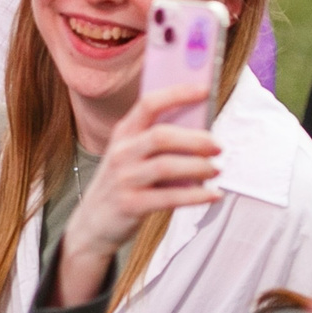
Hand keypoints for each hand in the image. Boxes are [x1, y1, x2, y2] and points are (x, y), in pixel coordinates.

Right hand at [54, 84, 221, 305]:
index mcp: (123, 134)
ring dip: (198, 167)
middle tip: (218, 146)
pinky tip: (212, 195)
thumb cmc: (124, 183)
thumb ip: (159, 142)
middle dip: (195, 139)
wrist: (93, 222)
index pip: (148, 104)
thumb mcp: (132, 156)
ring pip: (166, 166)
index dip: (178, 94)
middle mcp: (121, 153)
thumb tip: (204, 133)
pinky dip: (196, 196)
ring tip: (216, 170)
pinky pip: (169, 198)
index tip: (205, 90)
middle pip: (161, 136)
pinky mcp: (130, 205)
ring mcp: (123, 179)